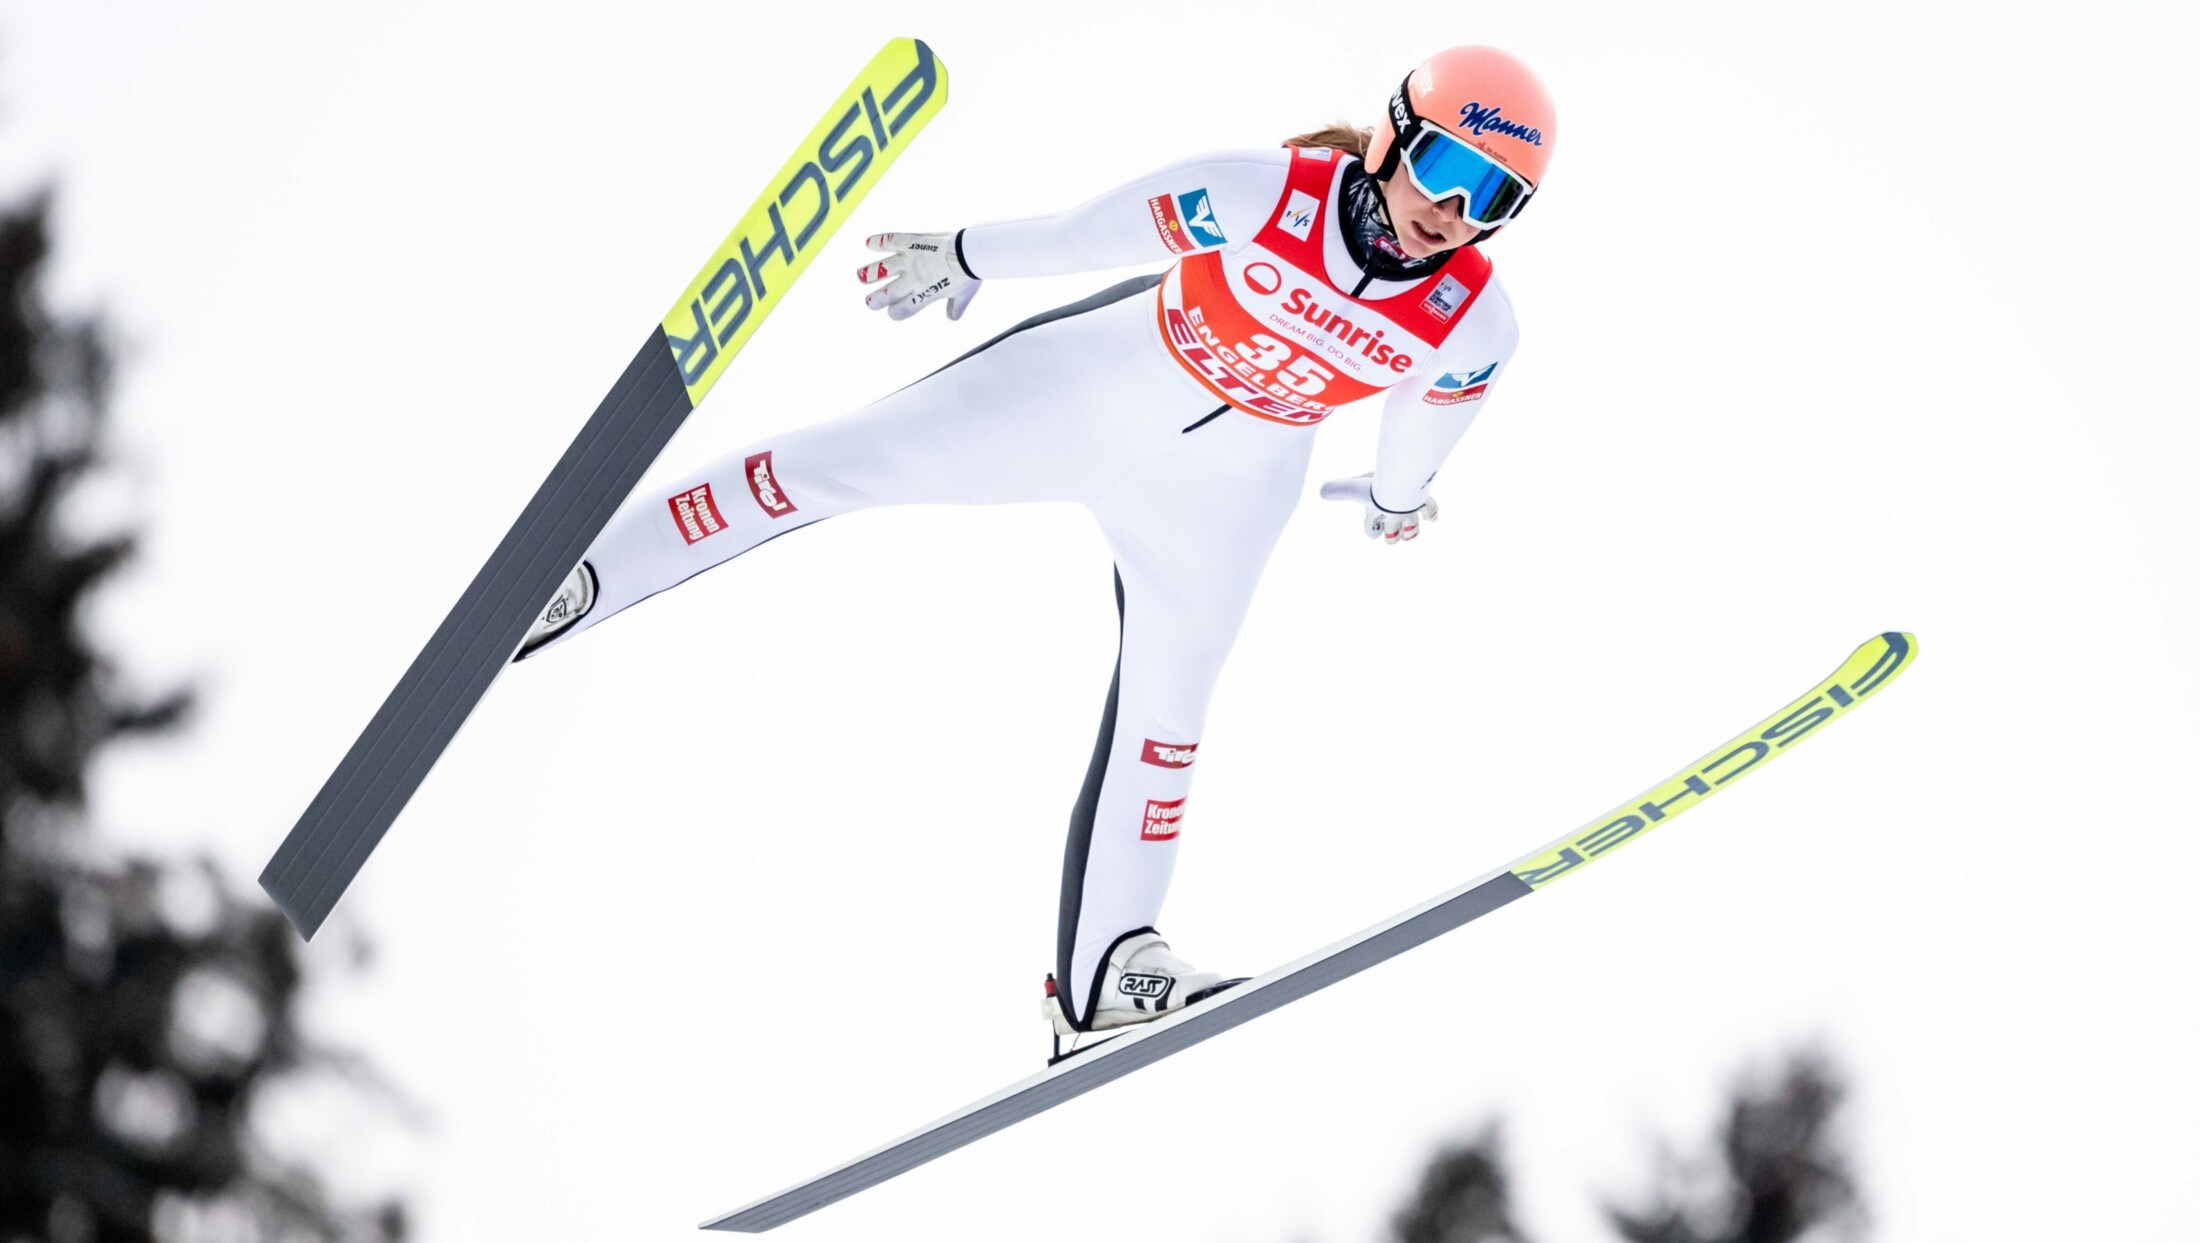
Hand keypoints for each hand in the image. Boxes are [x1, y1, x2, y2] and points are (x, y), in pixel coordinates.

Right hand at [856, 231, 981, 320]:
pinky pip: (890, 241)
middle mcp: (913, 279)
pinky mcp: (910, 243)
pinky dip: (879, 241)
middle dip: (876, 299)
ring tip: (859, 276)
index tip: (891, 313)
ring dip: (869, 273)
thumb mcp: (964, 295)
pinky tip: (868, 242)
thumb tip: (953, 318)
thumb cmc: (969, 274)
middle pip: (889, 293)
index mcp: (925, 294)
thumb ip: (956, 306)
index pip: (904, 309)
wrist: (969, 252)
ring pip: (883, 268)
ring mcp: (910, 261)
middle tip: (869, 302)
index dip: (896, 312)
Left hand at [1320, 473, 1438, 544]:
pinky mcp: (1423, 503)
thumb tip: (1321, 491)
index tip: (1372, 529)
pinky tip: (1431, 519)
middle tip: (1390, 533)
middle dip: (1391, 536)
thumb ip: (1339, 490)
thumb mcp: (1354, 487)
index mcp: (1375, 516)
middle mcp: (1393, 518)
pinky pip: (1429, 511)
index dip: (1370, 530)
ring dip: (1411, 532)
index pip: (1370, 531)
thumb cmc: (1376, 488)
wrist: (1402, 485)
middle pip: (1392, 536)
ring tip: (1409, 530)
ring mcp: (1409, 512)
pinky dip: (1431, 515)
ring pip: (1412, 529)